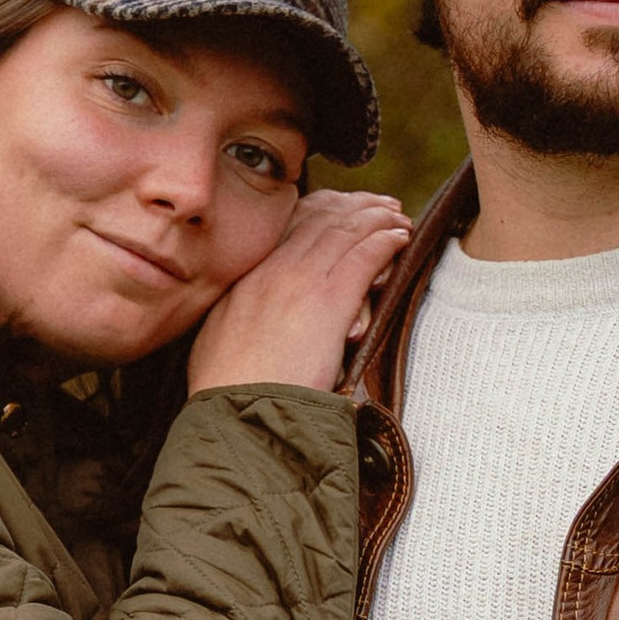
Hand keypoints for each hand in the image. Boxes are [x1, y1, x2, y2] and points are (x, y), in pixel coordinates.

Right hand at [187, 187, 412, 397]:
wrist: (238, 415)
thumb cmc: (227, 392)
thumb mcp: (218, 340)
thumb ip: (238, 315)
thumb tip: (248, 317)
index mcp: (247, 278)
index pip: (289, 225)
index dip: (321, 208)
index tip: (342, 206)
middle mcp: (273, 269)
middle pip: (321, 218)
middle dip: (356, 206)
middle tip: (381, 205)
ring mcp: (301, 282)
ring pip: (346, 231)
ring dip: (378, 219)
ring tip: (398, 217)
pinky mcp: (328, 303)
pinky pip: (364, 258)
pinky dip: (385, 242)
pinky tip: (400, 238)